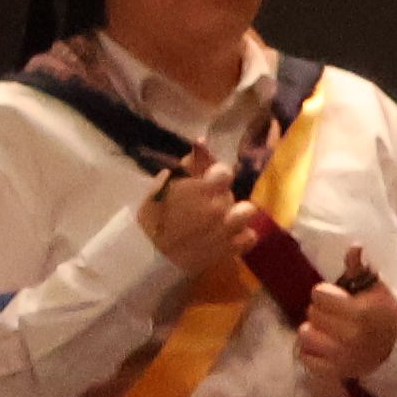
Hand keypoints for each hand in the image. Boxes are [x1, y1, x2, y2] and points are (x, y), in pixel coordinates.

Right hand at [135, 151, 251, 283]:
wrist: (147, 254)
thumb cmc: (151, 217)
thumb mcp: (163, 186)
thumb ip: (186, 166)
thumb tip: (202, 142)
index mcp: (201, 190)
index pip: (225, 171)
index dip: (218, 174)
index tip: (209, 179)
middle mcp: (220, 208)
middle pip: (234, 193)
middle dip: (222, 197)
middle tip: (208, 204)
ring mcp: (228, 230)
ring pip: (248, 213)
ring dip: (236, 215)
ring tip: (221, 220)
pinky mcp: (232, 249)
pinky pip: (250, 236)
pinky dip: (241, 235)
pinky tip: (226, 236)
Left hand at [294, 246, 396, 380]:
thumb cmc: (386, 314)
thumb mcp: (377, 289)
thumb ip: (360, 269)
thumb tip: (354, 246)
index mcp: (360, 313)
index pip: (319, 294)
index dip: (327, 294)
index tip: (339, 299)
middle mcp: (349, 336)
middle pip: (311, 313)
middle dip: (321, 311)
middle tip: (336, 315)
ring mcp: (341, 356)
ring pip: (305, 335)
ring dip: (314, 331)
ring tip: (327, 331)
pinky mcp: (335, 371)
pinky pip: (306, 358)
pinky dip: (311, 352)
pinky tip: (324, 346)